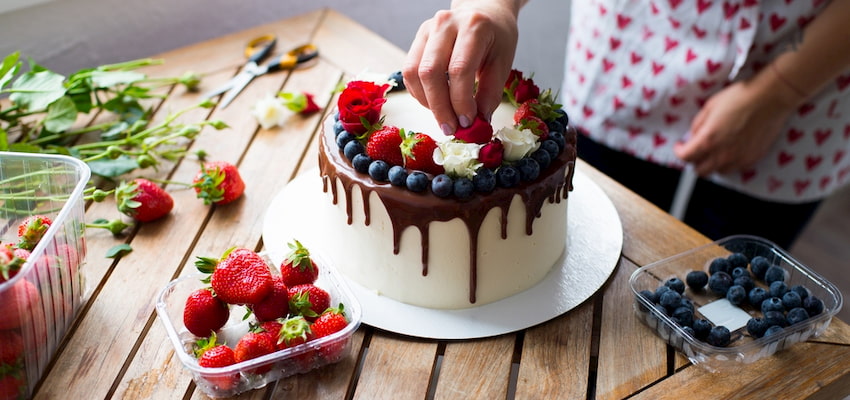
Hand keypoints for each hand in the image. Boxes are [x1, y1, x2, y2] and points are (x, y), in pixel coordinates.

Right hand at [403, 0, 521, 135]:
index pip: (459, 69)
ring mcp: (427, 30)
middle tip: (451, 128)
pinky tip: (436, 102)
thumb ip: (490, 94)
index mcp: (473, 26)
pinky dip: (420, 94)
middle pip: (430, 72)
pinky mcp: (417, 39)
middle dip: (439, 107)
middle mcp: (445, 23)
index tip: (467, 123)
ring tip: (444, 117)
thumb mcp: (503, 62)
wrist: (483, 12)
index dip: (460, 101)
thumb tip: (478, 124)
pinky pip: (409, 72)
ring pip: (413, 73)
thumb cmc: (496, 37)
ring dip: (427, 102)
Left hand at [673, 79, 796, 175]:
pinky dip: (730, 162)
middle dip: (694, 161)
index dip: (679, 151)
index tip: (680, 146)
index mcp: (708, 140)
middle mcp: (722, 154)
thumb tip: (693, 136)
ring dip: (712, 163)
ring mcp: (739, 159)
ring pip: (718, 171)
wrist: (770, 97)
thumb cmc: (741, 97)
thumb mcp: (710, 107)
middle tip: (695, 150)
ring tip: (715, 150)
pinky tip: (731, 150)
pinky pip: (736, 168)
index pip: (685, 157)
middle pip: (700, 171)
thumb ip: (698, 125)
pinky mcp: (753, 159)